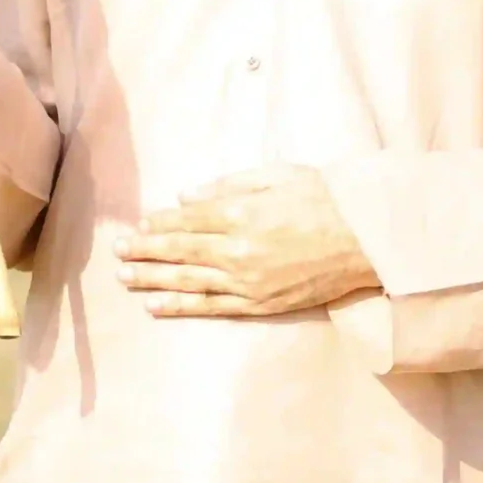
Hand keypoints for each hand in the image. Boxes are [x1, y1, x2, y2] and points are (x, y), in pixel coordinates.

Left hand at [115, 165, 378, 317]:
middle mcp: (238, 249)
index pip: (186, 220)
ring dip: (153, 280)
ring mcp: (248, 281)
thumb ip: (227, 184)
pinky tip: (156, 306)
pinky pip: (212, 307)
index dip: (158, 224)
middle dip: (145, 252)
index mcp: (241, 213)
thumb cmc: (323, 198)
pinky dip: (182, 307)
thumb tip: (184, 196)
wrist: (364, 240)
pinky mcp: (259, 304)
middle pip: (180, 251)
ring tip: (125, 279)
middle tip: (117, 253)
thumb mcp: (275, 175)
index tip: (136, 226)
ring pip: (189, 282)